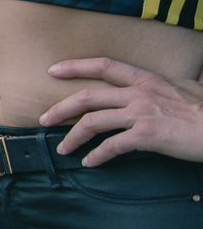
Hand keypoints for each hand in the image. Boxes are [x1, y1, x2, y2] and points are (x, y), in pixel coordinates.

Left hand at [43, 57, 202, 164]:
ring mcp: (141, 113)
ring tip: (63, 149)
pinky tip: (90, 162)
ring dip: (73, 137)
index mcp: (147, 79)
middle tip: (44, 119)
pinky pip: (112, 146)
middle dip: (61, 108)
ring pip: (93, 122)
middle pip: (88, 97)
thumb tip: (153, 90)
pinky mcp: (147, 135)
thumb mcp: (183, 90)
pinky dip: (97, 155)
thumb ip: (161, 89)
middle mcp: (140, 93)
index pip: (105, 65)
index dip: (76, 66)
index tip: (53, 70)